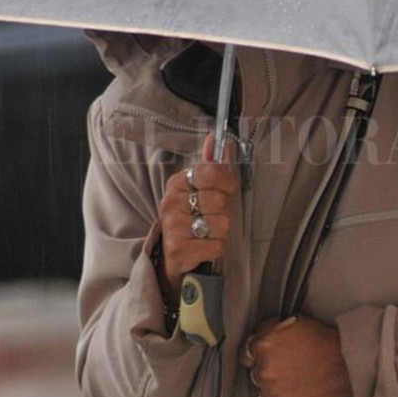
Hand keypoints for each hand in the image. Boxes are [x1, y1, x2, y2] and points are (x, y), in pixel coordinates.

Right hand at [156, 135, 237, 300]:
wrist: (170, 258)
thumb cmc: (188, 221)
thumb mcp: (196, 191)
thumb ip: (209, 165)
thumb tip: (216, 138)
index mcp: (176, 183)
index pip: (212, 171)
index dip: (227, 182)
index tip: (226, 190)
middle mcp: (171, 203)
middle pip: (220, 201)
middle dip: (223, 212)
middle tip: (210, 218)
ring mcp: (173, 227)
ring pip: (222, 224)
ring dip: (220, 232)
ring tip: (206, 234)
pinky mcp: (179, 250)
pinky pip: (217, 245)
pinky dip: (215, 248)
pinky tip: (203, 247)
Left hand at [241, 316, 354, 396]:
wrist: (349, 367)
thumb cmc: (327, 344)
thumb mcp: (295, 323)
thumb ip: (270, 330)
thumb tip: (259, 336)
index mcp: (263, 346)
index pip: (245, 355)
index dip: (258, 356)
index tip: (268, 359)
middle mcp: (264, 371)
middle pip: (257, 375)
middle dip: (270, 372)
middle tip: (292, 370)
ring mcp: (272, 394)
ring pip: (265, 395)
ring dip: (277, 391)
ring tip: (299, 383)